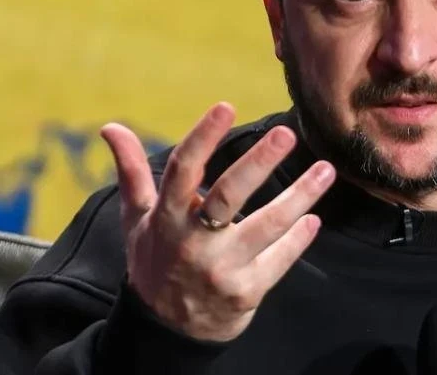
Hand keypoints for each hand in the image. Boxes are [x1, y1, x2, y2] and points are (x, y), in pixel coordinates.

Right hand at [100, 102, 334, 341]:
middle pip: (229, 196)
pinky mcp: (246, 292)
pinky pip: (279, 260)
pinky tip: (314, 219)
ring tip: (326, 170)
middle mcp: (193, 241)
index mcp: (166, 218)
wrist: (167, 329)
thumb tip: (111, 127)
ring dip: (300, 197)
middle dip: (259, 163)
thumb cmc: (156, 260)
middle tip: (287, 135)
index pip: (183, 170)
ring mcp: (221, 269)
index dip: (202, 137)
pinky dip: (298, 239)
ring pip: (267, 227)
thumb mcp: (139, 218)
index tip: (225, 107)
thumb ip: (132, 171)